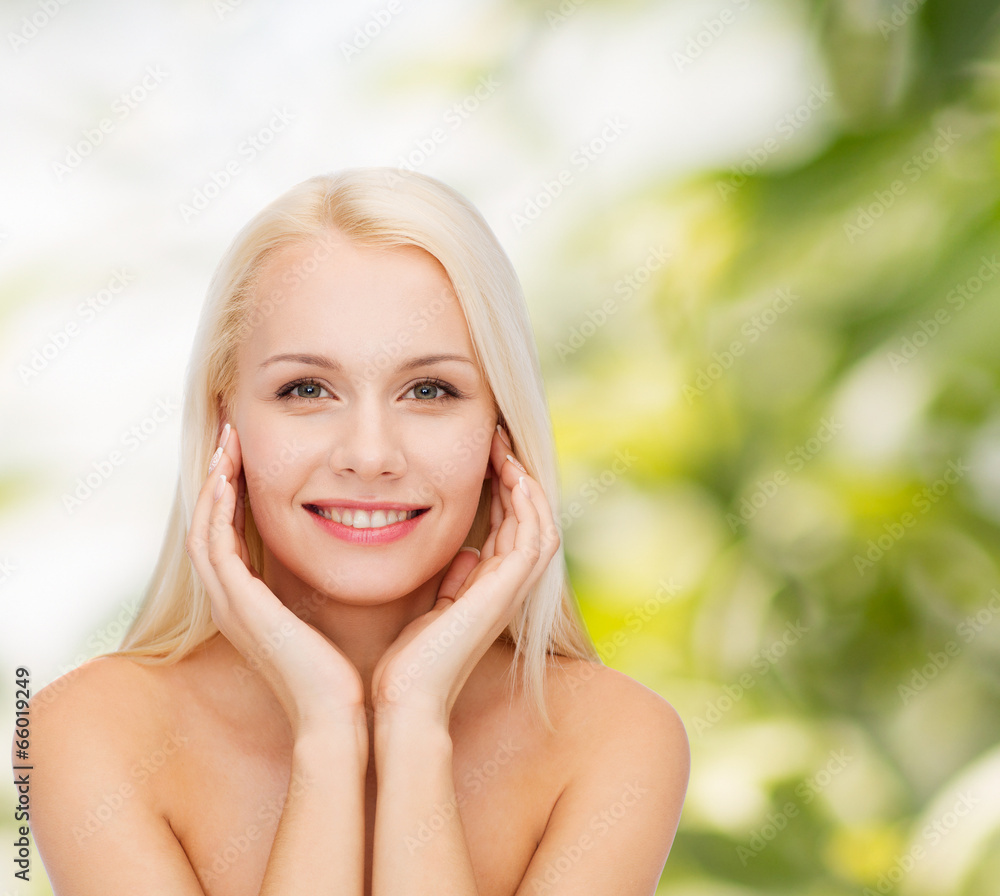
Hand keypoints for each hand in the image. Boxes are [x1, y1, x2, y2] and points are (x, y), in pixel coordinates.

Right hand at [185, 424, 366, 739]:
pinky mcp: (239, 606)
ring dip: (211, 484)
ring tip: (226, 444)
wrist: (338, 716)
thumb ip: (338, 576)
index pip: (229, 535)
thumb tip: (374, 536)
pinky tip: (230, 479)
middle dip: (216, 479)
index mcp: (251, 604)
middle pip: (207, 524)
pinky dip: (217, 509)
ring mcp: (230, 605)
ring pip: (202, 529)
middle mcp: (232, 602)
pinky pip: (214, 547)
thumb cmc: (345, 671)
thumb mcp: (335, 614)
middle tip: (229, 437)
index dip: (234, 494)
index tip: (248, 456)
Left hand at [370, 426, 559, 726]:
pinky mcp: (505, 593)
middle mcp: (505, 590)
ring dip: (525, 485)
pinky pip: (533, 538)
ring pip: (539, 525)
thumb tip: (464, 552)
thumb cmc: (408, 663)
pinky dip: (529, 505)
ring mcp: (509, 592)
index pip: (509, 529)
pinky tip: (513, 476)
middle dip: (516, 479)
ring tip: (505, 449)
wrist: (404, 702)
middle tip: (498, 441)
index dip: (503, 492)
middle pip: (529, 522)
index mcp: (488, 591)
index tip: (485, 456)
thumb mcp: (431, 608)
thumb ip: (451, 581)